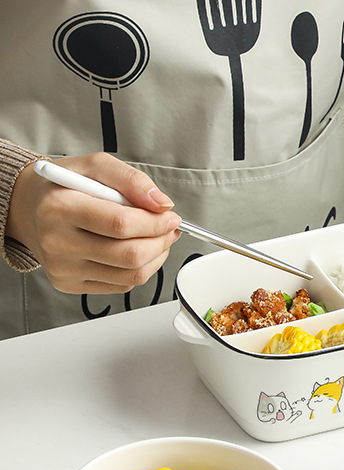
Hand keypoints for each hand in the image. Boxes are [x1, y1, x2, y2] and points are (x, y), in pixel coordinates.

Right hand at [5, 152, 180, 293]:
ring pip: (131, 275)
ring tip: (157, 239)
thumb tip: (161, 203)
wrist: (29, 208)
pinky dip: (140, 269)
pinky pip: (121, 286)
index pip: (121, 225)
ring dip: (156, 257)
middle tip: (168, 228)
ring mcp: (64, 268)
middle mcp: (58, 242)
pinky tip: (138, 251)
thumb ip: (131, 180)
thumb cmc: (63, 186)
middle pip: (130, 255)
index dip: (156, 223)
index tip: (170, 217)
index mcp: (60, 208)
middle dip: (161, 241)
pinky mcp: (70, 284)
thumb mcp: (94, 166)